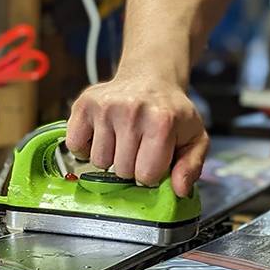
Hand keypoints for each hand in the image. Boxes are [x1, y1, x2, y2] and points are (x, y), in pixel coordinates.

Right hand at [65, 74, 208, 197]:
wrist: (149, 79)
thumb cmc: (171, 114)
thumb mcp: (194, 138)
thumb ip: (191, 167)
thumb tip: (179, 190)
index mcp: (161, 121)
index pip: (146, 175)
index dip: (151, 173)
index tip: (154, 159)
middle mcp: (132, 111)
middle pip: (121, 171)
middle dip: (131, 167)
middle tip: (138, 148)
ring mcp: (105, 107)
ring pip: (99, 162)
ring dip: (110, 158)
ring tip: (121, 140)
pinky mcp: (84, 105)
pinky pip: (76, 146)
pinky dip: (86, 148)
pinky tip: (102, 137)